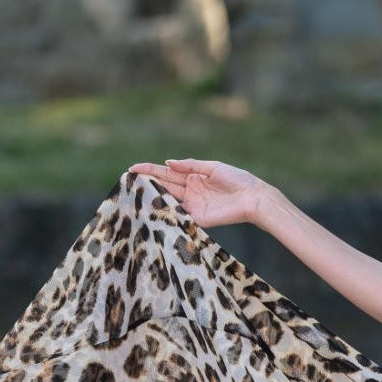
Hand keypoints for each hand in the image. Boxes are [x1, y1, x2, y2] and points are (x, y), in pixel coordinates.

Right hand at [123, 157, 268, 228]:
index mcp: (193, 177)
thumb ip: (190, 165)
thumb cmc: (237, 179)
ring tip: (135, 192)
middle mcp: (190, 191)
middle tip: (128, 180)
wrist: (254, 198)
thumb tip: (167, 163)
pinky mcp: (198, 218)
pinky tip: (152, 209)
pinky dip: (167, 213)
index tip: (132, 168)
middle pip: (164, 186)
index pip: (167, 173)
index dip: (150, 171)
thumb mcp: (212, 167)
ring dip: (153, 197)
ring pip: (168, 201)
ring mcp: (193, 205)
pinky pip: (180, 216)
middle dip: (147, 183)